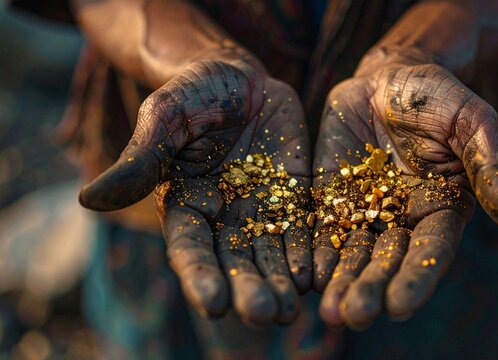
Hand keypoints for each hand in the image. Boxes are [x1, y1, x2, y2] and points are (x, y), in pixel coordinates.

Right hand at [79, 60, 311, 324]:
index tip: (213, 305)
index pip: (190, 248)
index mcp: (185, 205)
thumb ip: (141, 159)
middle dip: (248, 289)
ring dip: (281, 282)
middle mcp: (224, 217)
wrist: (238, 78)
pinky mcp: (293, 195)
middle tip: (264, 314)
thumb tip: (89, 200)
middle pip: (235, 261)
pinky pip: (302, 227)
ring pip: (271, 253)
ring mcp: (262, 208)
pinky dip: (309, 252)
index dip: (201, 276)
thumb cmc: (191, 94)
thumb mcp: (165, 118)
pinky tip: (317, 275)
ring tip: (292, 309)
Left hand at [312, 63, 497, 327]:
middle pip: (387, 261)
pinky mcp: (332, 197)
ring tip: (329, 311)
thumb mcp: (472, 124)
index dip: (416, 278)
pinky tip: (305, 275)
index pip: (430, 252)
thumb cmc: (438, 98)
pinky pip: (322, 227)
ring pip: (352, 252)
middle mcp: (403, 219)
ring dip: (341, 282)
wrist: (389, 77)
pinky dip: (315, 252)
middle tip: (354, 316)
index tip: (399, 307)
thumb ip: (491, 170)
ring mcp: (364, 210)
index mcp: (442, 209)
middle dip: (371, 289)